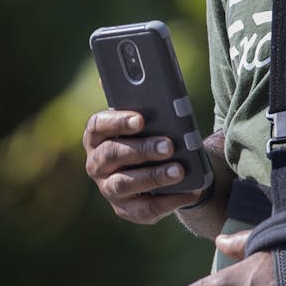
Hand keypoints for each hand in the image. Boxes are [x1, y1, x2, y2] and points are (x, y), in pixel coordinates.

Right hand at [82, 109, 206, 224]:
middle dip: (142, 149)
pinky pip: (145, 209)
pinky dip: (169, 200)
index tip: (140, 120)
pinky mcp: (127, 210)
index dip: (117, 122)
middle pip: (112, 155)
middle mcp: (97, 164)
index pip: (98, 126)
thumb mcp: (145, 121)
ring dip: (153, 176)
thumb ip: (139, 102)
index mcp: (96, 137)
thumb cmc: (151, 137)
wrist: (162, 171)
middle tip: (169, 145)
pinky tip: (189, 191)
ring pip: (125, 183)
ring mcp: (109, 189)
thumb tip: (125, 75)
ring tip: (179, 170)